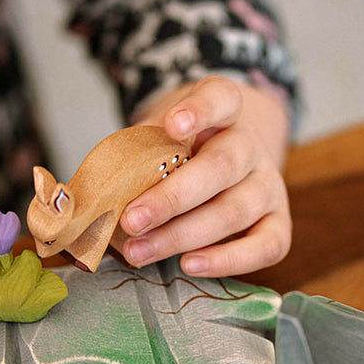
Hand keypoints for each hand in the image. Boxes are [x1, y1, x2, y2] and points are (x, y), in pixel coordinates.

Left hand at [119, 75, 291, 276]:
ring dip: (182, 236)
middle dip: (172, 198)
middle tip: (131, 220)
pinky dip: (229, 260)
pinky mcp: (279, 222)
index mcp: (223, 110)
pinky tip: (190, 265)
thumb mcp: (156, 138)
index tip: (173, 125)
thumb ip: (132, 156)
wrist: (225, 161)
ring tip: (139, 252)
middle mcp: (251, 145)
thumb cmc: (178, 153)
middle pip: (222, 166)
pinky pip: (266, 246)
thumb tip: (85, 198)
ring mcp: (269, 184)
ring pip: (235, 211)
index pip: (220, 98)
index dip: (199, 110)